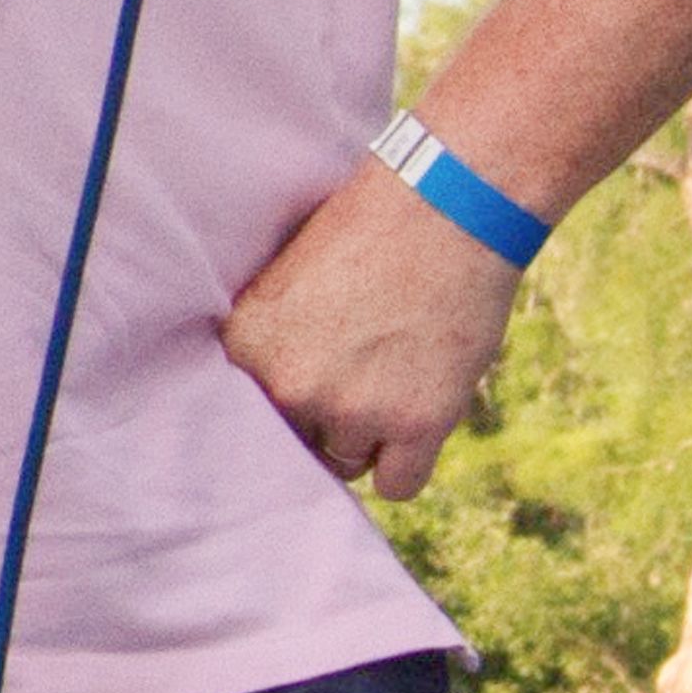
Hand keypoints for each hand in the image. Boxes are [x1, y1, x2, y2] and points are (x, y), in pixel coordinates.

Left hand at [219, 170, 524, 500]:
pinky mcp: (417, 424)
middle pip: (298, 442)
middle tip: (362, 376)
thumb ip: (271, 347)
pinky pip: (397, 486)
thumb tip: (271, 409)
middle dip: (326, 419)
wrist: (446, 206)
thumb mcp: (288, 281)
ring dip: (371, 436)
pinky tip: (414, 427)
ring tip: (395, 379)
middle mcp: (289, 386)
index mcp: (245, 346)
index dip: (284, 402)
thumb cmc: (369, 232)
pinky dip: (406, 464)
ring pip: (348, 462)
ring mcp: (353, 409)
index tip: (310, 387)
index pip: (249, 413)